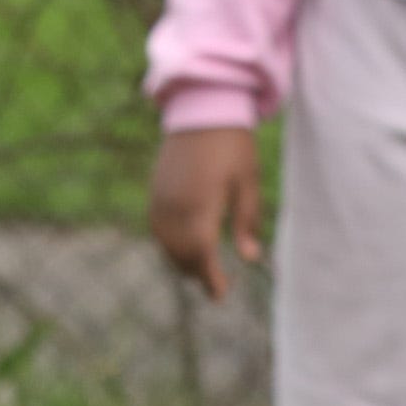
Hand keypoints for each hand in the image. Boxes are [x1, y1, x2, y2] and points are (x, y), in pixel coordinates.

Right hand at [149, 126, 265, 299]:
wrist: (201, 110)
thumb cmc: (233, 146)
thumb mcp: (248, 183)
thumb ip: (247, 221)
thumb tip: (250, 257)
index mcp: (199, 206)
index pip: (201, 254)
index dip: (210, 278)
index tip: (221, 295)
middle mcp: (173, 206)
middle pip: (180, 253)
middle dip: (196, 272)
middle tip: (214, 286)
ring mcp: (160, 198)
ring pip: (165, 242)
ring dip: (180, 259)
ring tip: (198, 269)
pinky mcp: (155, 189)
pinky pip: (157, 226)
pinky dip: (168, 242)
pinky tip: (182, 244)